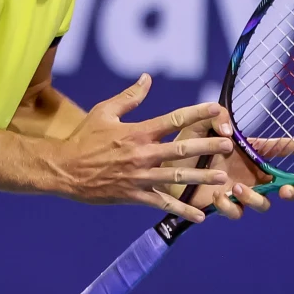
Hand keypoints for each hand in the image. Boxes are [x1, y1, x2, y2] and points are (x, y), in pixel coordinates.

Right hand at [58, 74, 234, 222]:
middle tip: (229, 145)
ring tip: (222, 177)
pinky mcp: (133, 195)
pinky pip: (161, 203)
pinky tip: (199, 215)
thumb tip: (147, 78)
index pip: (173, 119)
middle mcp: (141, 153)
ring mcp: (139, 176)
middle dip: (207, 146)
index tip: (218, 108)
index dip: (197, 113)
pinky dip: (181, 210)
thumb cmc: (83, 138)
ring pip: (175, 177)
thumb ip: (130, 97)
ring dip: (201, 177)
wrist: (63, 170)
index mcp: (137, 131)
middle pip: (181, 149)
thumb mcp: (104, 112)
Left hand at [167, 110, 293, 219]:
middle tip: (288, 189)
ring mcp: (237, 191)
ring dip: (255, 198)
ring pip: (263, 203)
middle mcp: (247, 173)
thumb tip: (230, 135)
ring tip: (236, 188)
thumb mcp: (200, 124)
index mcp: (247, 152)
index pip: (279, 148)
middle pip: (280, 186)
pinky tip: (218, 198)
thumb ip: (218, 118)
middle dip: (289, 190)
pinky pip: (236, 212)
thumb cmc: (184, 144)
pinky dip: (229, 206)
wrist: (163, 168)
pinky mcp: (222, 206)